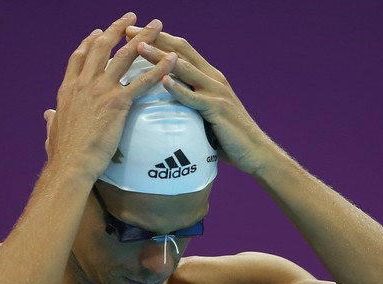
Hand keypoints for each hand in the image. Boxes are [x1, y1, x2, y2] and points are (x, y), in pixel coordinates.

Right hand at [46, 13, 177, 181]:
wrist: (70, 164)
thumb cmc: (63, 154)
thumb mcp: (52, 131)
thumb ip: (52, 119)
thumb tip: (48, 115)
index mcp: (68, 89)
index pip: (79, 57)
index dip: (89, 42)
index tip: (98, 32)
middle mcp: (84, 83)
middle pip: (102, 47)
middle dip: (117, 28)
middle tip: (131, 17)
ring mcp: (101, 91)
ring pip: (125, 56)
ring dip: (143, 38)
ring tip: (157, 26)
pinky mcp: (118, 103)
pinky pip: (143, 81)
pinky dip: (159, 69)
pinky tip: (172, 60)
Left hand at [126, 26, 274, 174]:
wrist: (253, 150)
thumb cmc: (227, 136)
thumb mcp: (205, 112)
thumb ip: (189, 101)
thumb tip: (165, 103)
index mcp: (208, 76)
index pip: (181, 50)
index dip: (158, 39)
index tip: (133, 32)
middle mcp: (212, 78)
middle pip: (180, 51)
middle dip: (154, 40)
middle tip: (129, 32)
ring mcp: (216, 91)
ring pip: (184, 69)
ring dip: (160, 57)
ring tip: (139, 49)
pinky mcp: (217, 108)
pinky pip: (194, 97)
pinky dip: (179, 88)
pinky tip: (164, 81)